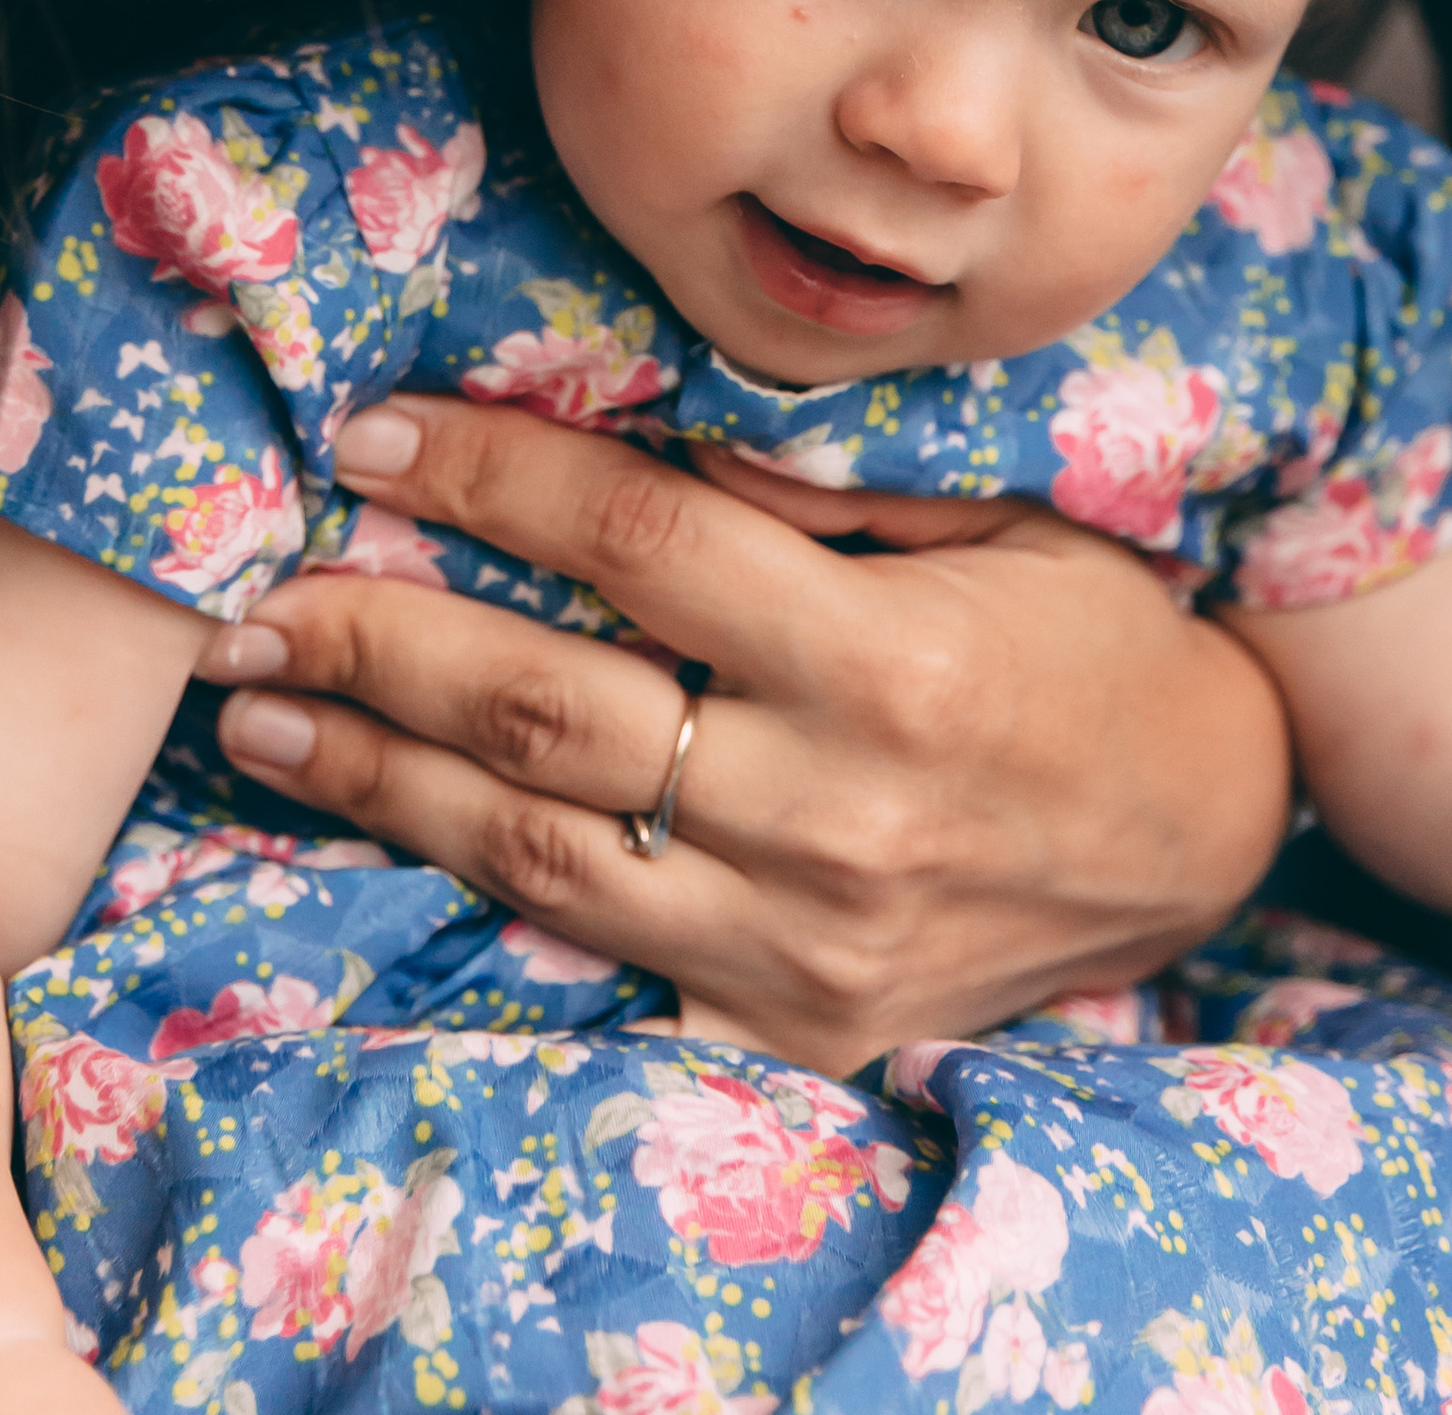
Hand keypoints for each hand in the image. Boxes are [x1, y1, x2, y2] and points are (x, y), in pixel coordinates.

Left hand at [196, 395, 1291, 1071]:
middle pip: (555, 710)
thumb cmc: (1095, 640)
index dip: (501, 477)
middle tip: (252, 582)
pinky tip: (373, 819)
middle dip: (383, 632)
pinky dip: (469, 882)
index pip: (648, 548)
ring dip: (377, 772)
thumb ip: (838, 486)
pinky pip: (597, 947)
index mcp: (898, 661)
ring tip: (261, 705)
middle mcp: (840, 811)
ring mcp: (804, 940)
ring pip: (541, 849)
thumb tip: (668, 430)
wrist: (1199, 838)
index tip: (381, 432)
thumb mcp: (1003, 523)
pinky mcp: (788, 1021)